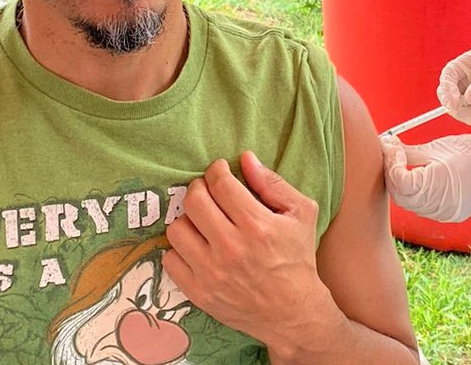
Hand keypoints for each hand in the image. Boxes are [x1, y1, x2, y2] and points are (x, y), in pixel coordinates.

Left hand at [164, 154, 331, 347]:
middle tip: (209, 192)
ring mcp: (211, 272)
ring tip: (203, 222)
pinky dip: (180, 249)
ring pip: (177, 229)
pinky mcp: (198, 293)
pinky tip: (198, 247)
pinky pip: (169, 259)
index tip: (220, 170)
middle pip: (193, 201)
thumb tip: (245, 158)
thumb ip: (272, 183)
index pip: (220, 183)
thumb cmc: (297, 258)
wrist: (292, 312)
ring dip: (188, 220)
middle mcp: (231, 248)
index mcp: (257, 225)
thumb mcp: (301, 214)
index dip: (217, 170)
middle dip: (199, 188)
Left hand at [381, 132, 470, 222]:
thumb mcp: (437, 148)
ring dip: (402, 185)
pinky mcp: (449, 215)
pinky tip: (417, 178)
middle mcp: (440, 205)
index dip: (391, 164)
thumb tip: (386, 147)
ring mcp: (444, 213)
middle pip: (401, 195)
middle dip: (392, 174)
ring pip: (410, 203)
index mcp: (438, 184)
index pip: (400, 181)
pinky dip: (415, 194)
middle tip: (392, 154)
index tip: (392, 148)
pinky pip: (423, 207)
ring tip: (403, 164)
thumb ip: (408, 151)